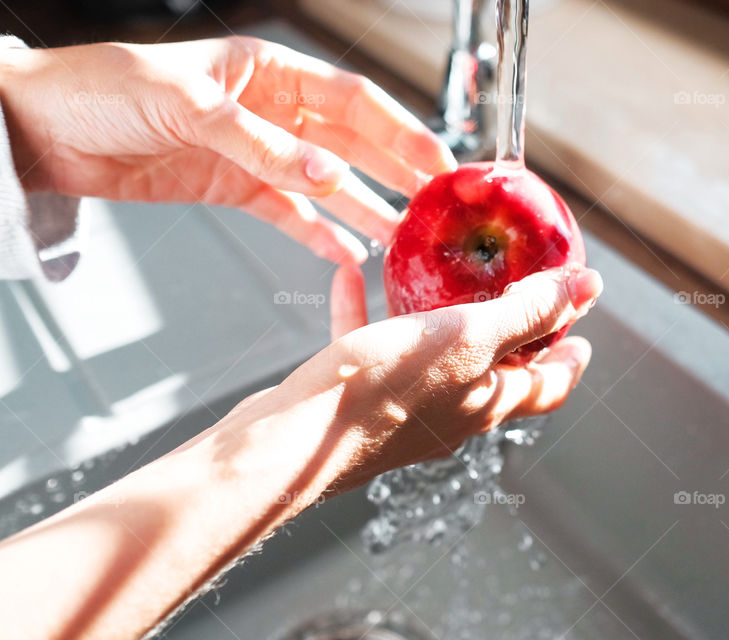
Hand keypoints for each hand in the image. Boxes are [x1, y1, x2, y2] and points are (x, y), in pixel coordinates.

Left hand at [0, 36, 455, 263]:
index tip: (437, 161)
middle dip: (395, 173)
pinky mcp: (234, 189)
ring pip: (327, 185)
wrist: (43, 130)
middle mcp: (271, 111)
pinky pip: (289, 216)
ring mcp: (256, 153)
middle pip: (351, 144)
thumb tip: (329, 176)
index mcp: (266, 71)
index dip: (400, 130)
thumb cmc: (102, 91)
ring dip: (365, 209)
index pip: (351, 100)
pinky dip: (318, 236)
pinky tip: (347, 255)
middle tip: (435, 205)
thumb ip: (261, 145)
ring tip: (402, 237)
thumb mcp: (186, 108)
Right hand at [0, 265, 600, 639]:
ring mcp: (400, 409)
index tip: (583, 336)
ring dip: (436, 316)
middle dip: (508, 333)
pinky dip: (367, 310)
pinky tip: (353, 272)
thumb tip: (588, 286)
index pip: (547, 387)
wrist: (289, 442)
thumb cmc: (378, 393)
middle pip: (492, 371)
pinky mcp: (355, 398)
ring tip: (435, 276)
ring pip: (428, 356)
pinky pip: (368, 345)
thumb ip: (526, 313)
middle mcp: (448, 413)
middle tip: (515, 295)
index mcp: (484, 403)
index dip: (570, 360)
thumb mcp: (465, 338)